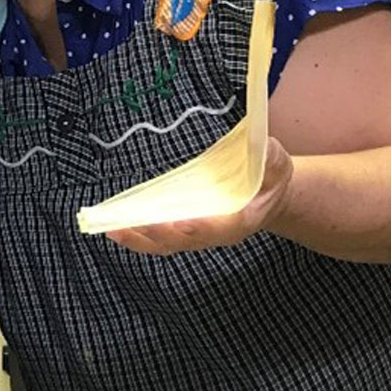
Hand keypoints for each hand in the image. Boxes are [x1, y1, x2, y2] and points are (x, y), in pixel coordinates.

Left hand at [107, 138, 295, 255]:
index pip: (221, 228)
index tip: (182, 222)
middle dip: (159, 233)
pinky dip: (137, 235)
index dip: (201, 227)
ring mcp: (198, 235)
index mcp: (242, 220)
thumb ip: (268, 157)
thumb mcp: (277, 163)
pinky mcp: (184, 230)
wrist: (266, 196)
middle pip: (185, 240)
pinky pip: (158, 239)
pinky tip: (115, 226)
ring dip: (139, 238)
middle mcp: (217, 234)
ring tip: (113, 228)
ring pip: (166, 244)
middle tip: (135, 224)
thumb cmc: (270, 179)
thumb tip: (258, 146)